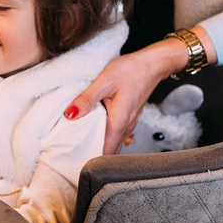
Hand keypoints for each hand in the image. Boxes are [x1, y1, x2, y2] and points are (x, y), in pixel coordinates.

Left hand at [65, 36, 203, 154]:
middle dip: (91, 153)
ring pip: (112, 141)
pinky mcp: (129, 116)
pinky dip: (103, 133)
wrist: (153, 63)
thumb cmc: (132, 70)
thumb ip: (86, 99)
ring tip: (78, 140)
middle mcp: (126, 126)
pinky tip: (92, 126)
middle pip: (108, 150)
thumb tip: (69, 115)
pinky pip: (115, 132)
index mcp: (119, 122)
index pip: (105, 153)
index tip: (75, 159)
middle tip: (72, 151)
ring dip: (97, 142)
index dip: (90, 159)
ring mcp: (129, 122)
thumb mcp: (104, 82)